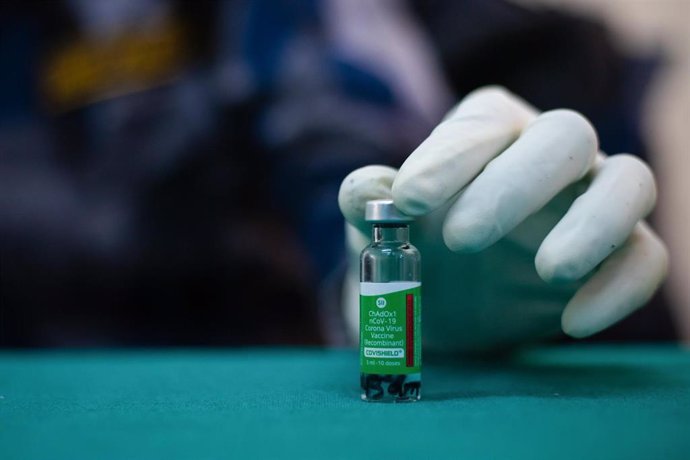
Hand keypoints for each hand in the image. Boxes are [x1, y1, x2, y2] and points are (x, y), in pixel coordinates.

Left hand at [338, 86, 667, 351]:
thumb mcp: (379, 227)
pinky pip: (645, 257)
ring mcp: (590, 200)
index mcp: (489, 131)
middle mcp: (547, 153)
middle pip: (564, 136)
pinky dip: (621, 287)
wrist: (446, 305)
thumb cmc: (414, 249)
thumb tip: (367, 190)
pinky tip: (572, 322)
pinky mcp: (618, 253)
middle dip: (516, 184)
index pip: (483, 122)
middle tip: (461, 237)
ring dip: (594, 225)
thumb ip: (368, 203)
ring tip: (548, 270)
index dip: (449, 156)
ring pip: (629, 183)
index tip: (408, 201)